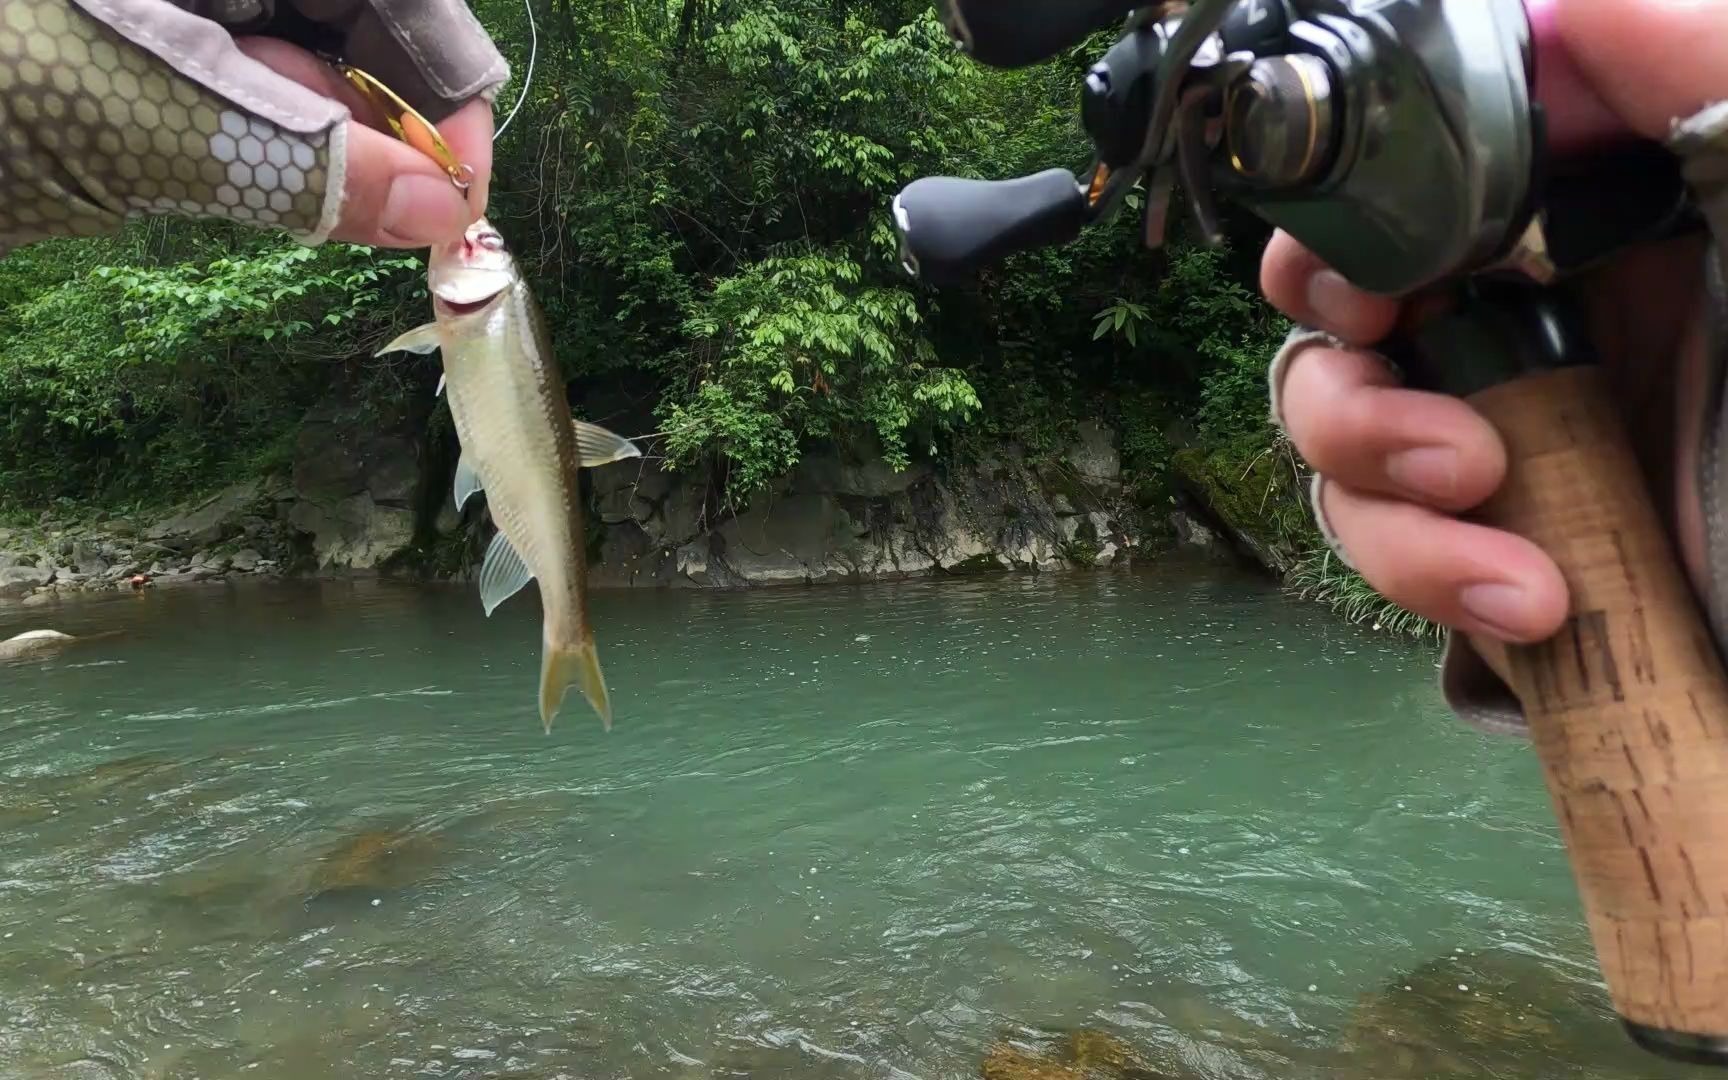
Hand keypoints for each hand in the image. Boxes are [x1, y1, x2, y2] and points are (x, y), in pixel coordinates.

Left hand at [0, 0, 507, 251]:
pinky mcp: (133, 35)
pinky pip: (238, 74)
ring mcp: (173, 1)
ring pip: (300, 48)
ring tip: (334, 215)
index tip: (458, 199)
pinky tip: (272, 189)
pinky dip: (267, 140)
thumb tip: (438, 213)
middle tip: (405, 229)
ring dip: (330, 139)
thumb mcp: (130, 121)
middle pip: (355, 11)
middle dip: (390, 117)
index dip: (444, 88)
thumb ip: (297, 163)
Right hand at [1262, 0, 1727, 646]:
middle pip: (1332, 335)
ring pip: (1340, 453)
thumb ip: (1709, 85)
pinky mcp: (1497, 538)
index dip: (1342, 242)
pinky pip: (1392, 547)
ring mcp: (1505, 435)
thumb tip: (1571, 5)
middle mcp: (1524, 319)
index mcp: (1586, 222)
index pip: (1401, 201)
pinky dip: (1431, 578)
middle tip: (1443, 456)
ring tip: (1511, 573)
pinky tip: (1523, 605)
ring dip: (1392, 514)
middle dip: (1350, 405)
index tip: (1370, 297)